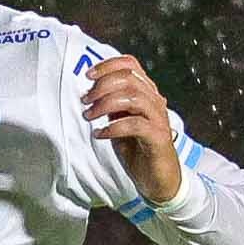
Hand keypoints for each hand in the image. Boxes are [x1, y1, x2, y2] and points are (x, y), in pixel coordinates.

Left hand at [82, 55, 181, 204]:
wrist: (158, 179)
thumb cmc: (139, 150)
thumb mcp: (119, 122)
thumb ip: (110, 106)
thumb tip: (90, 93)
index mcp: (146, 93)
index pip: (130, 65)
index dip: (108, 65)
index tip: (88, 76)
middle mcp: (155, 101)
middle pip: (129, 78)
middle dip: (102, 86)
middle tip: (85, 101)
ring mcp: (158, 118)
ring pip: (133, 98)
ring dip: (105, 105)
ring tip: (89, 116)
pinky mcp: (158, 137)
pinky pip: (135, 124)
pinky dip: (113, 127)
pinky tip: (100, 134)